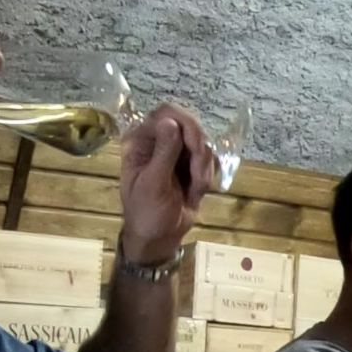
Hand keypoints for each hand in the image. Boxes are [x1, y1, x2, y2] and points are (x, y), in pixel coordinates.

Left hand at [118, 104, 213, 264]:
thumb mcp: (152, 185)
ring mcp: (177, 152)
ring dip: (202, 169)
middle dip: (197, 150)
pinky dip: (207, 176)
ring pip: (203, 143)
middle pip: (189, 124)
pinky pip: (210, 159)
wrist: (159, 238)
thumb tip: (171, 122)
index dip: (185, 124)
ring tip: (193, 190)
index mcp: (141, 140)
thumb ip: (164, 153)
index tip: (195, 146)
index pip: (166, 113)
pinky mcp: (192, 165)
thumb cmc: (147, 213)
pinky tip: (195, 192)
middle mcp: (160, 140)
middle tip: (196, 176)